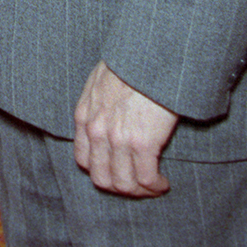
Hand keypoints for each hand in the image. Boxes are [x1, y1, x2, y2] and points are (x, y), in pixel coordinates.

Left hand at [73, 60, 177, 196]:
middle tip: (137, 186)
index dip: (101, 171)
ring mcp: (118, 139)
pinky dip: (155, 186)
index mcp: (84, 116)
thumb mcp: (99, 80)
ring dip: (140, 191)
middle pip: (101, 178)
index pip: (83, 160)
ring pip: (124, 184)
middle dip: (120, 188)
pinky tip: (163, 183)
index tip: (118, 172)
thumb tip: (104, 115)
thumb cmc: (130, 63)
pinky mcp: (143, 143)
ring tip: (153, 186)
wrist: (149, 55)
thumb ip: (96, 104)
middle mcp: (97, 132)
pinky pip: (145, 178)